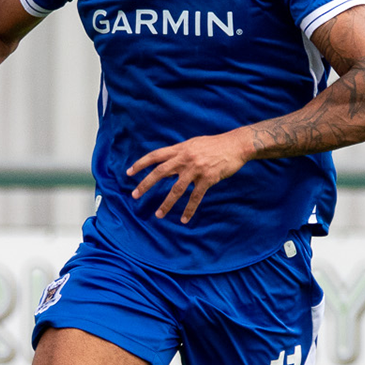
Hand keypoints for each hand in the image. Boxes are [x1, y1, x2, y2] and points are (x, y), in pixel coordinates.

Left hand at [126, 131, 250, 222]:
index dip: (141, 164)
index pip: (155, 156)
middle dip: (146, 184)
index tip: (129, 172)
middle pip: (160, 172)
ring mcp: (196, 169)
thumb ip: (180, 154)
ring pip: (177, 189)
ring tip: (158, 215)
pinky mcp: (208, 179)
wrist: (236, 145)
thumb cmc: (215, 145)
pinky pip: (196, 197)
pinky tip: (184, 219)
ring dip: (166, 203)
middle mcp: (185, 158)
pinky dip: (189, 209)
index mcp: (180, 149)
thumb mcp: (193, 145)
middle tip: (135, 195)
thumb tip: (166, 166)